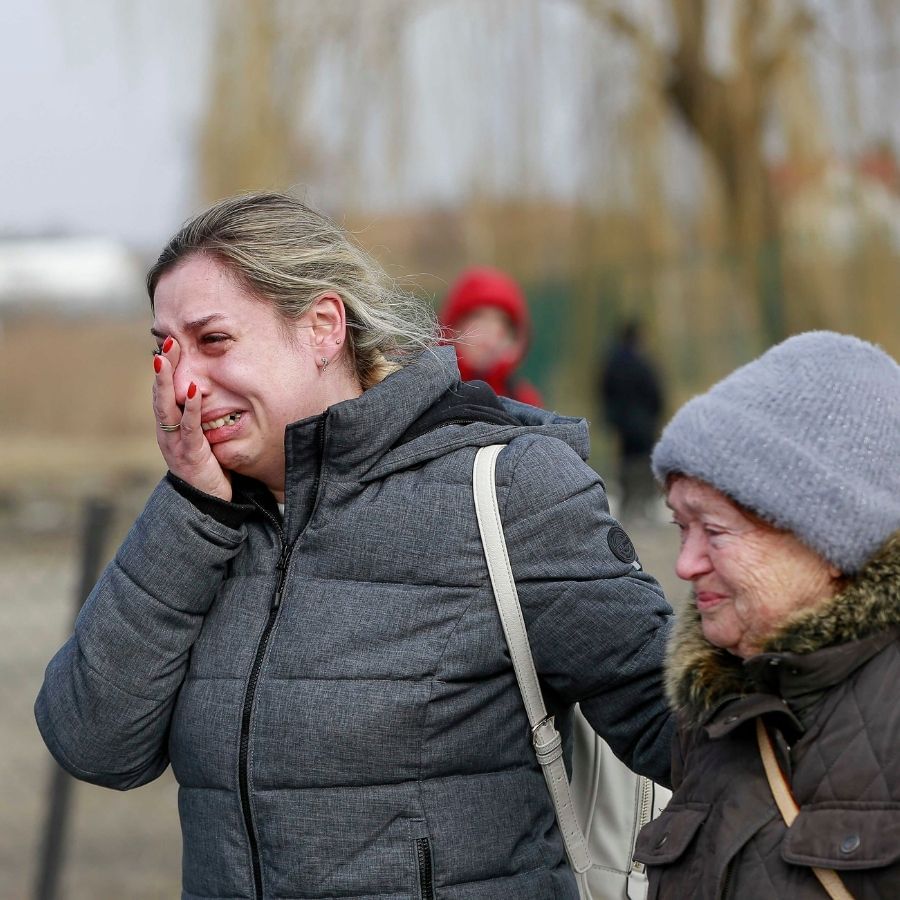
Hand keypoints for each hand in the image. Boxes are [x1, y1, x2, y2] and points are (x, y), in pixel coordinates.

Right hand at [152, 336, 232, 500]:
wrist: (209, 503)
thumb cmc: (207, 467)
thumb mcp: (201, 438)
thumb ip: (199, 418)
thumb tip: (205, 390)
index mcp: (169, 427)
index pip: (163, 392)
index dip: (165, 368)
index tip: (168, 342)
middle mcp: (167, 432)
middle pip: (160, 394)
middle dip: (162, 367)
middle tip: (164, 341)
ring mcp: (175, 443)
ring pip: (166, 407)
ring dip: (166, 381)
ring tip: (166, 357)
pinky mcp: (190, 454)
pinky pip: (189, 426)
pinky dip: (191, 407)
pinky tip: (194, 390)